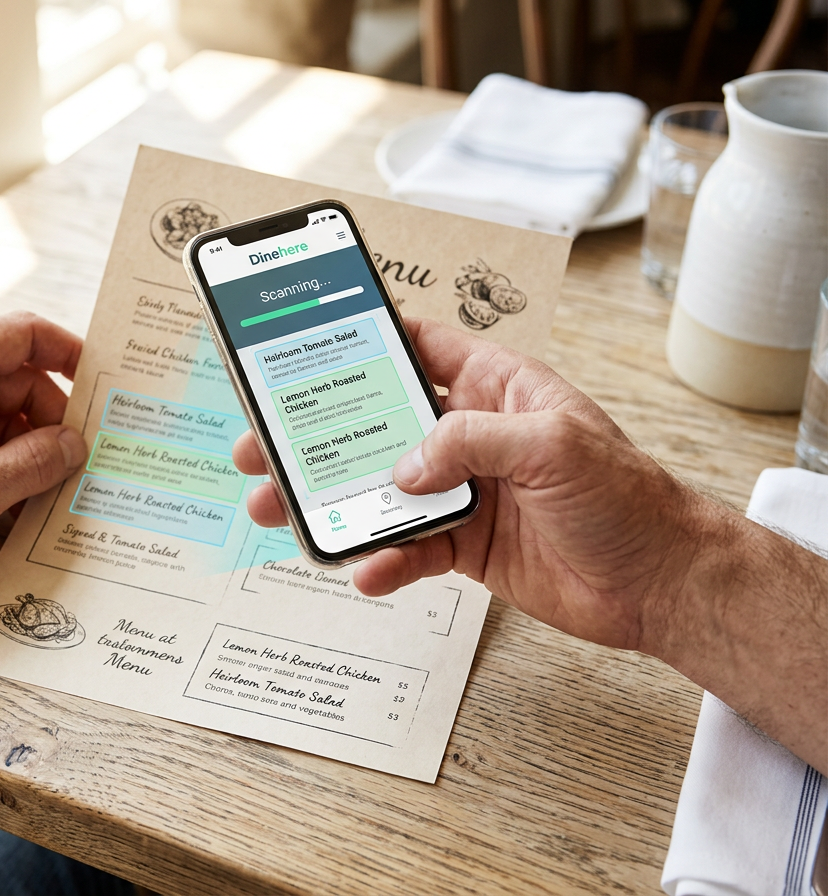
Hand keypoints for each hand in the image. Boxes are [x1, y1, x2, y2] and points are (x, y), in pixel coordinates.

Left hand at [0, 312, 87, 605]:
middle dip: (54, 422)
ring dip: (29, 452)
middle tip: (86, 463)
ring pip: (0, 417)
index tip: (106, 382)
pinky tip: (20, 505)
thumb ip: (35, 463)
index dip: (70, 352)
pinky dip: (2, 468)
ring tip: (54, 492)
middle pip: (17, 382)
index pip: (23, 335)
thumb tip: (76, 446)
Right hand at [234, 317, 703, 652]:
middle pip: (378, 424)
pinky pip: (408, 548)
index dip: (366, 340)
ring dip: (332, 500)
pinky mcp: (464, 545)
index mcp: (495, 386)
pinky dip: (382, 560)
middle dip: (320, 433)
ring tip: (283, 509)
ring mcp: (464, 491)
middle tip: (266, 443)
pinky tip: (364, 569)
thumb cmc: (627, 497)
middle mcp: (471, 434)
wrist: (659, 583)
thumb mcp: (555, 444)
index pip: (419, 347)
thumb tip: (405, 467)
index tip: (308, 343)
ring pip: (380, 489)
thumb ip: (472, 441)